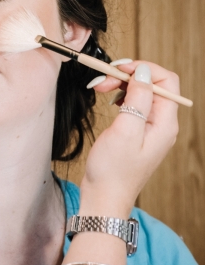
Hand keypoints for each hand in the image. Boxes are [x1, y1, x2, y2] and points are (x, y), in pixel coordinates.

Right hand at [79, 61, 179, 217]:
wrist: (104, 195)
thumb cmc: (113, 170)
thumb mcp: (125, 130)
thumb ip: (137, 99)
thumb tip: (143, 73)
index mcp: (165, 123)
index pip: (166, 81)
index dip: (143, 69)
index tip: (118, 69)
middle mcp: (162, 123)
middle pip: (153, 84)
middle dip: (127, 75)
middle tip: (102, 79)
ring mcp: (151, 127)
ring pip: (142, 92)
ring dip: (121, 84)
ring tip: (99, 88)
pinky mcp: (138, 130)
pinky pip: (134, 103)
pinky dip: (119, 95)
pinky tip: (108, 100)